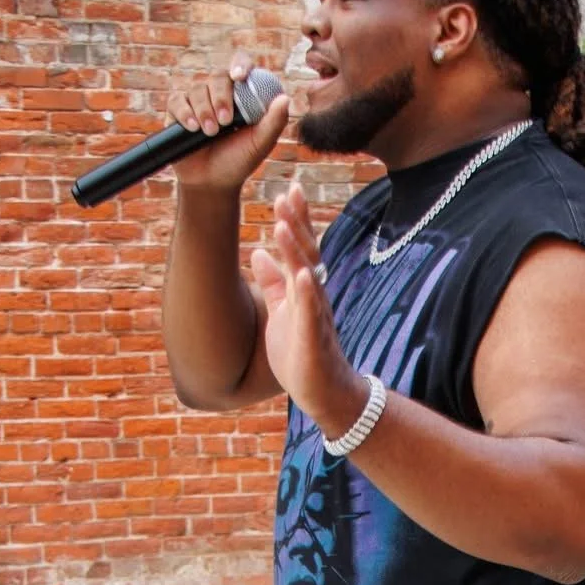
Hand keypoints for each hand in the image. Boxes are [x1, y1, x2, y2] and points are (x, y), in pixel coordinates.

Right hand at [165, 49, 289, 193]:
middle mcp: (219, 92)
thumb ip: (274, 122)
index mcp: (241, 94)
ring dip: (204, 110)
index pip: (241, 66)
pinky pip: (177, 100)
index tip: (240, 77)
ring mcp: (197, 100)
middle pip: (217, 77)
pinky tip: (192, 127)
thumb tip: (285, 98)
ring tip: (210, 133)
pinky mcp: (178, 110)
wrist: (212, 182)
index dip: (240, 65)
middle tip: (225, 122)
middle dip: (221, 98)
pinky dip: (184, 113)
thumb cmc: (239, 161)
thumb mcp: (260, 144)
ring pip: (197, 89)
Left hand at [250, 180, 364, 434]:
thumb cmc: (303, 356)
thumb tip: (258, 254)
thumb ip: (273, 284)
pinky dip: (307, 293)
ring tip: (285, 223)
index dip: (294, 221)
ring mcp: (316, 317)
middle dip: (298, 224)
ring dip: (297, 250)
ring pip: (308, 277)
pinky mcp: (313, 340)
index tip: (287, 190)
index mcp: (304, 291)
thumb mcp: (282, 314)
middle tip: (288, 192)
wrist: (326, 394)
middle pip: (307, 254)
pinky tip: (302, 273)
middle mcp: (313, 298)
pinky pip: (311, 313)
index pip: (300, 249)